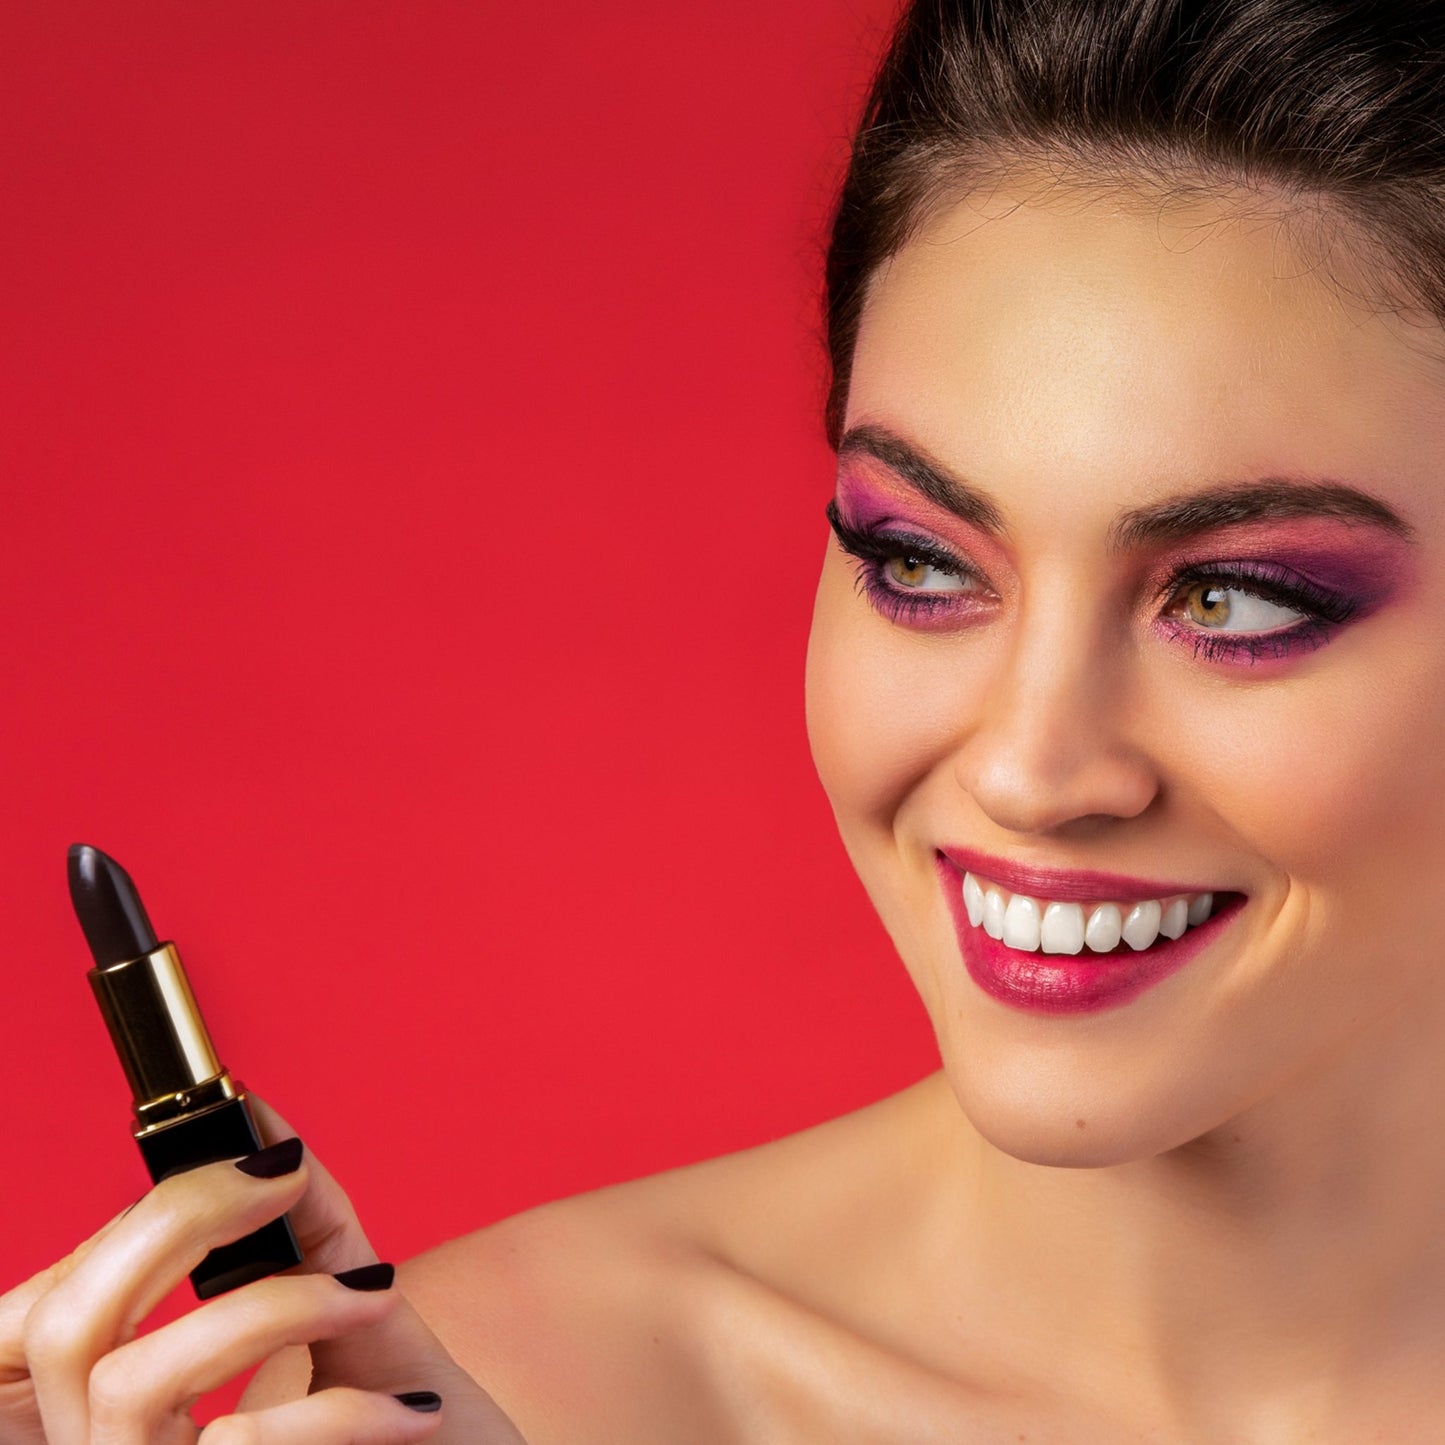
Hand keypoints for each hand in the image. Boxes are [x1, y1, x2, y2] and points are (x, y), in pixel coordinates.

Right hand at [0, 1100, 526, 1442]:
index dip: (135, 1216)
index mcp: (131, 1405)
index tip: (251, 1151)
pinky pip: (236, 1443)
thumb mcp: (348, 1328)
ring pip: (133, 1382)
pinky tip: (413, 1411)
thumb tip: (268, 1127)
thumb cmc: (400, 1431)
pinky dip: (341, 1412)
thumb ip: (303, 1241)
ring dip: (271, 1309)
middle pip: (64, 1327)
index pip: (66, 1301)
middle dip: (176, 1220)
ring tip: (374, 1301)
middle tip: (286, 1172)